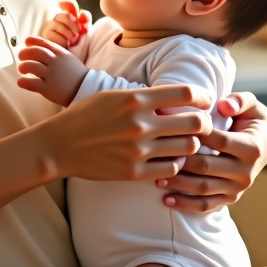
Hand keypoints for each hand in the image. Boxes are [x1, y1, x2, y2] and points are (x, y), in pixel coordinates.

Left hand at [17, 36, 88, 105]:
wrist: (86, 90)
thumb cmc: (75, 74)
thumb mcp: (68, 58)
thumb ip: (56, 53)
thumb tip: (39, 47)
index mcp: (61, 53)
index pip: (44, 42)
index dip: (33, 40)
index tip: (26, 41)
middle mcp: (55, 62)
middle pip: (35, 52)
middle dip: (25, 53)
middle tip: (20, 56)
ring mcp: (52, 75)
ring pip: (31, 66)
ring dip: (23, 66)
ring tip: (22, 69)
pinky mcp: (48, 89)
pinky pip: (32, 83)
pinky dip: (23, 82)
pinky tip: (20, 82)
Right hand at [35, 81, 212, 181]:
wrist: (60, 144)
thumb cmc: (87, 115)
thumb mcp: (113, 95)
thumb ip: (144, 97)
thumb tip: (175, 99)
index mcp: (135, 99)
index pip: (185, 94)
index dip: (202, 97)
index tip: (205, 102)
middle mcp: (140, 123)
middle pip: (194, 123)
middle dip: (204, 123)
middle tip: (202, 125)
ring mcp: (138, 150)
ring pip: (188, 148)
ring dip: (191, 145)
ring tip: (185, 143)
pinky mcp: (134, 172)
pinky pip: (171, 168)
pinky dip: (175, 163)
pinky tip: (168, 159)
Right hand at [37, 0, 90, 46]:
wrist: (73, 62)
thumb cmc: (80, 48)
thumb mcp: (85, 33)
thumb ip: (86, 21)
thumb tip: (82, 14)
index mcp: (67, 17)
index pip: (69, 4)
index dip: (75, 10)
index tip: (78, 23)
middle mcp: (56, 20)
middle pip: (63, 15)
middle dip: (72, 25)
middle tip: (76, 35)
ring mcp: (48, 29)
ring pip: (58, 25)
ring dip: (68, 35)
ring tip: (71, 42)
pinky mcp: (44, 38)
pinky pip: (53, 35)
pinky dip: (62, 42)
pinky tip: (65, 47)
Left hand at [154, 92, 266, 211]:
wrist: (266, 143)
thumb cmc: (252, 119)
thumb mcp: (252, 105)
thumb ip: (240, 101)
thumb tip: (223, 105)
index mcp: (251, 148)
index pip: (218, 141)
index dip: (195, 135)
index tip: (171, 127)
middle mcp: (246, 172)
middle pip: (206, 167)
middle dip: (179, 160)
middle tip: (155, 154)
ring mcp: (238, 188)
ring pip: (204, 188)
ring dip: (178, 184)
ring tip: (155, 178)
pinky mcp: (231, 198)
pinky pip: (207, 205)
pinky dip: (187, 205)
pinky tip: (167, 201)